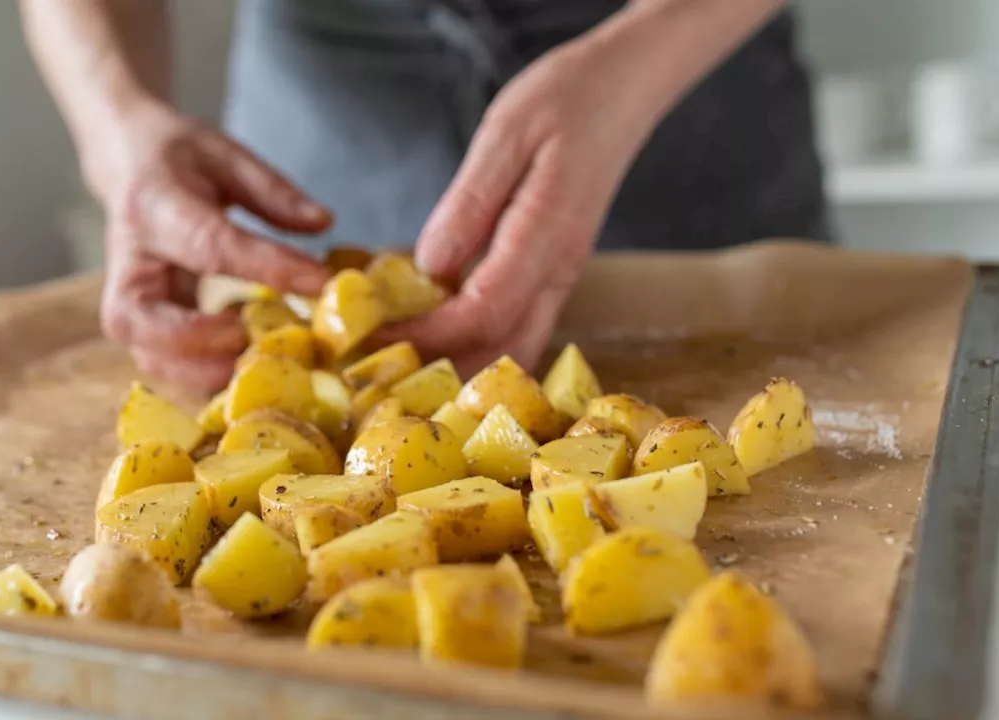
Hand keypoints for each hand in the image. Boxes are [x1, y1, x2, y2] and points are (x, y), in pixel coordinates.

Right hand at [88, 100, 332, 392]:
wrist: (123, 159)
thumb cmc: (176, 156)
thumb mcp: (225, 153)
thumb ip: (272, 191)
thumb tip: (322, 224)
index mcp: (153, 206)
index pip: (209, 244)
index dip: (265, 267)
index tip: (318, 280)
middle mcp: (129, 259)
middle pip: (138, 318)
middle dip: (197, 340)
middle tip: (255, 337)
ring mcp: (128, 295)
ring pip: (146, 351)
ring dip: (202, 369)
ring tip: (261, 356)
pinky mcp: (141, 319)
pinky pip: (162, 360)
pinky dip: (202, 373)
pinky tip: (246, 362)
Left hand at [382, 34, 664, 375]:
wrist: (624, 89)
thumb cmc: (565, 100)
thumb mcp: (505, 135)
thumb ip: (469, 206)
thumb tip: (428, 269)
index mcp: (544, 238)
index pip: (480, 315)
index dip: (426, 336)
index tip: (374, 340)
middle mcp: (557, 272)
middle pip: (499, 351)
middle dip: (440, 371)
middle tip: (379, 370)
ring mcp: (560, 278)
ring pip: (512, 348)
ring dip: (459, 366)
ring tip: (400, 362)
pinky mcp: (553, 274)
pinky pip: (517, 327)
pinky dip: (477, 344)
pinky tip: (437, 335)